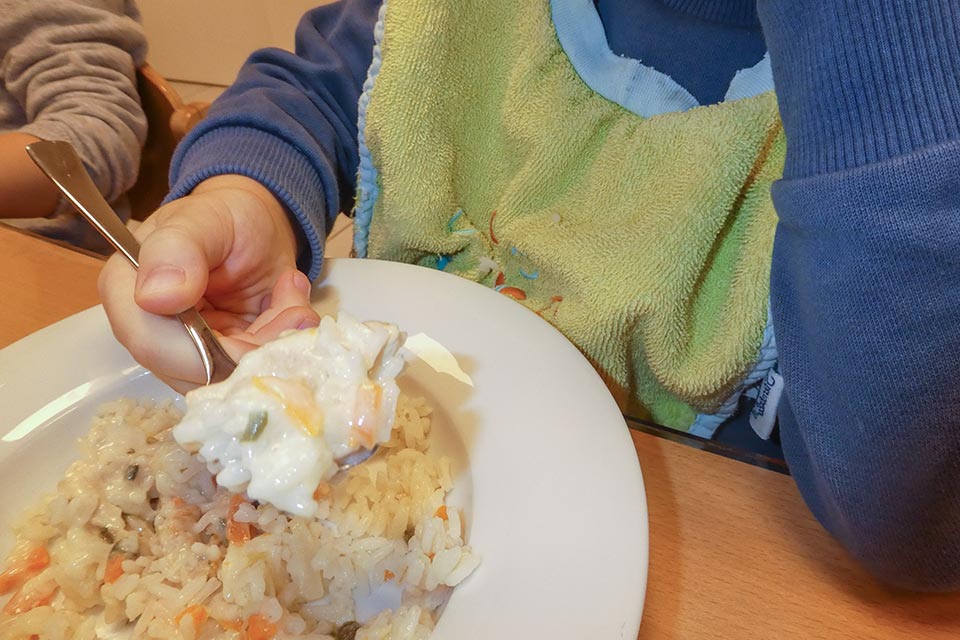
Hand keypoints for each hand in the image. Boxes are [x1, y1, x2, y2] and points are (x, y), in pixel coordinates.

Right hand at [99, 175, 319, 392]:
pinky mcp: (219, 361)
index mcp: (126, 291)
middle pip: (196, 373)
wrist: (255, 226)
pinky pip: (252, 372)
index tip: (264, 324)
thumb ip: (176, 249)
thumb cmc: (225, 215)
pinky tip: (291, 309)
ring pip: (230, 378)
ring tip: (293, 301)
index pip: (152, 345)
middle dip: (256, 348)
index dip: (208, 351)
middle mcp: (148, 330)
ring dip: (275, 344)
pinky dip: (282, 344)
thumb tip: (153, 297)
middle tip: (295, 310)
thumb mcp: (205, 218)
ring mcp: (185, 352)